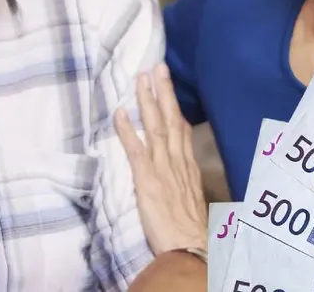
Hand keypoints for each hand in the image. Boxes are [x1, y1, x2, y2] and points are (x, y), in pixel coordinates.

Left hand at [115, 63, 207, 254]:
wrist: (191, 246)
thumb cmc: (191, 227)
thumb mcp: (194, 196)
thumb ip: (186, 177)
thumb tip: (181, 167)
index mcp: (188, 165)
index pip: (182, 128)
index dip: (174, 105)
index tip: (168, 84)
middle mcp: (177, 160)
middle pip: (170, 119)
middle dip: (163, 92)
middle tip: (156, 66)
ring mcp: (162, 167)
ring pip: (155, 127)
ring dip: (147, 101)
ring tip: (141, 78)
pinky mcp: (147, 179)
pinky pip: (136, 149)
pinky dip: (127, 130)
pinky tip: (119, 113)